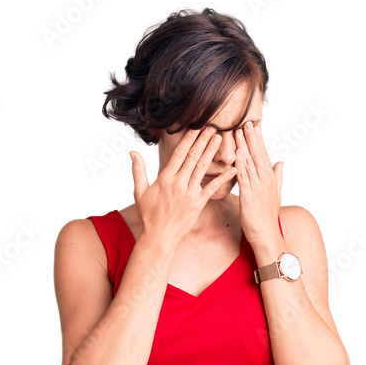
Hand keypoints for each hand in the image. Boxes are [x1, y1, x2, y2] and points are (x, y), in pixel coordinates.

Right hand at [129, 127, 236, 246]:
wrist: (159, 237)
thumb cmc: (148, 215)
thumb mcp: (140, 192)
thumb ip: (138, 171)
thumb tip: (132, 152)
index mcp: (165, 179)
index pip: (178, 154)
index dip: (188, 140)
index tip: (196, 128)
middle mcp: (178, 184)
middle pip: (192, 157)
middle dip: (203, 141)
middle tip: (212, 127)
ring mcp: (189, 193)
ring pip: (202, 168)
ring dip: (212, 152)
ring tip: (220, 139)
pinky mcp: (198, 204)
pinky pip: (212, 188)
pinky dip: (223, 178)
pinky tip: (233, 169)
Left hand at [234, 121, 283, 247]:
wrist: (267, 235)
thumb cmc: (268, 217)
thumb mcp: (276, 194)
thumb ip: (278, 177)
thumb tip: (281, 162)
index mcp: (270, 178)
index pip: (263, 155)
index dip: (258, 140)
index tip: (255, 126)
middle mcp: (265, 180)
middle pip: (258, 155)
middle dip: (252, 138)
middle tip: (247, 122)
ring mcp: (258, 187)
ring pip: (250, 163)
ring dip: (244, 146)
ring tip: (239, 131)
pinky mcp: (249, 195)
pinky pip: (244, 177)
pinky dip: (241, 164)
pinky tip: (237, 153)